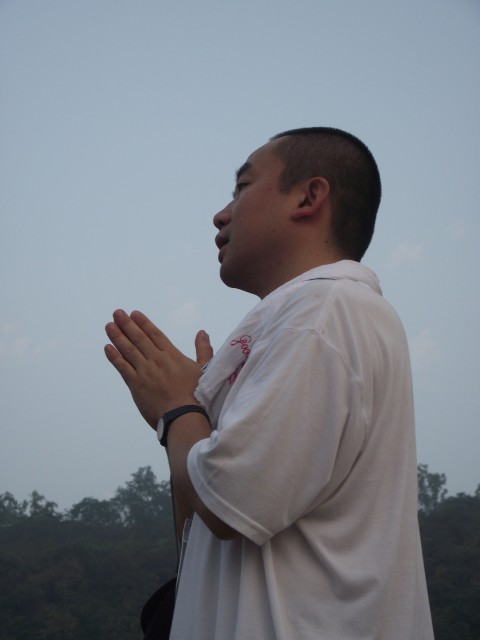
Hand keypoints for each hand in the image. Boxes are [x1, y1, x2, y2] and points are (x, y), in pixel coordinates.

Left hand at [104, 309, 212, 428]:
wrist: (183, 415)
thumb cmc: (196, 395)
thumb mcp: (204, 369)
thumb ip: (203, 349)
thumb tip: (202, 333)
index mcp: (172, 355)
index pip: (155, 335)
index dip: (144, 323)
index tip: (134, 314)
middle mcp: (156, 360)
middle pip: (139, 338)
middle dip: (127, 324)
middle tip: (117, 313)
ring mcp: (145, 372)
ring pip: (128, 350)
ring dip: (118, 336)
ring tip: (109, 325)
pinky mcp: (136, 385)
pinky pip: (122, 367)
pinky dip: (114, 357)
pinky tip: (107, 347)